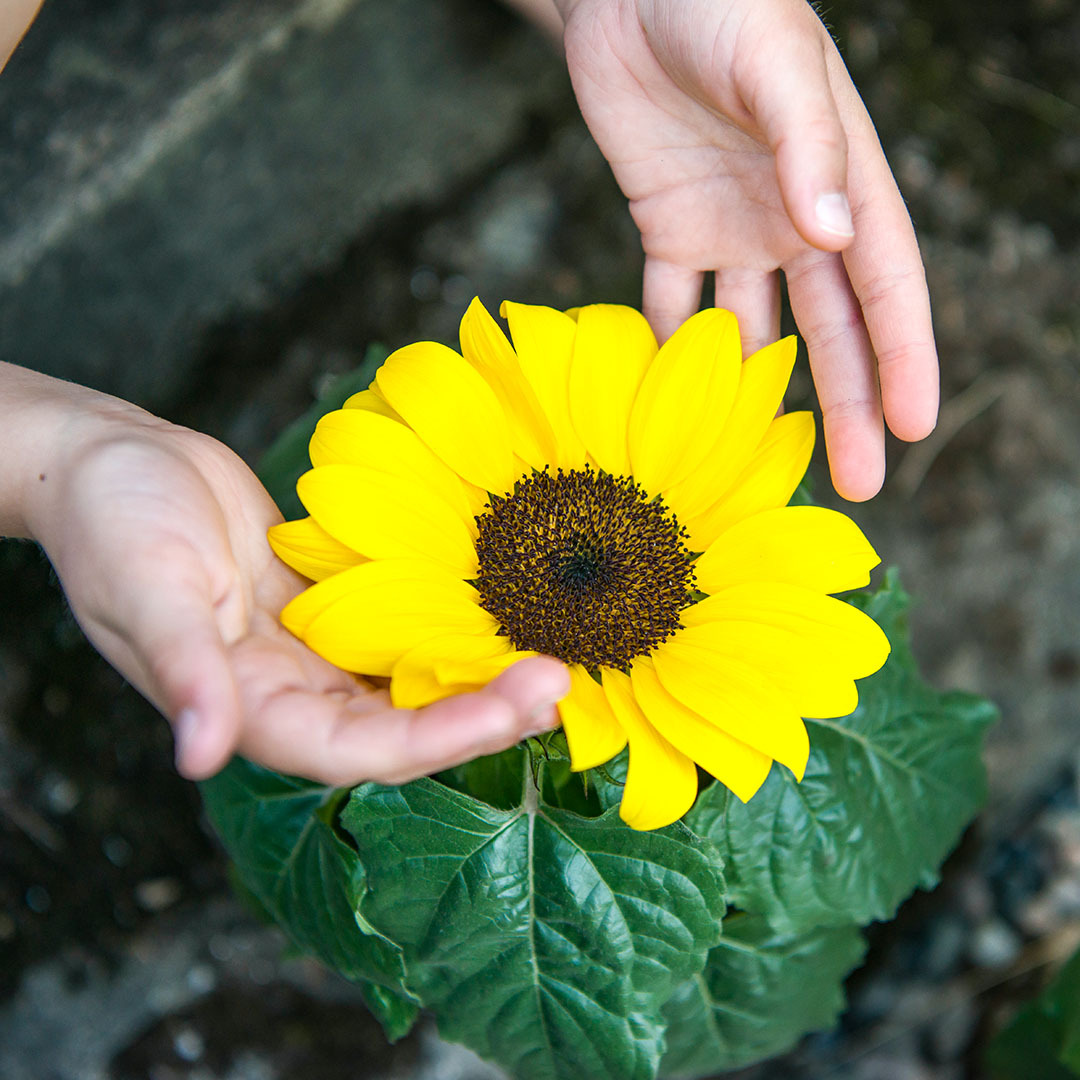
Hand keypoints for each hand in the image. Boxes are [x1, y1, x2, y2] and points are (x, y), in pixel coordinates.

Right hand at [13, 374, 566, 784]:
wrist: (118, 463)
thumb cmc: (115, 522)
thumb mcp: (143, 587)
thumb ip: (182, 669)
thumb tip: (200, 754)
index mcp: (247, 708)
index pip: (353, 751)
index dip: (433, 740)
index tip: (510, 710)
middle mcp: (291, 695)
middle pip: (400, 731)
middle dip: (480, 717)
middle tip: (560, 685)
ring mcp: (314, 655)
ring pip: (408, 688)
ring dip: (477, 683)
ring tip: (554, 663)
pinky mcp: (331, 610)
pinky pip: (399, 636)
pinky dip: (448, 637)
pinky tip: (503, 621)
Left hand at [553, 0, 938, 499]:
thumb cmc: (718, 3)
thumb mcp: (773, 65)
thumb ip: (806, 148)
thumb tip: (835, 234)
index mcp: (841, 183)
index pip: (885, 285)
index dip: (902, 358)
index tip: (914, 427)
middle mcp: (794, 221)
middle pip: (829, 331)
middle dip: (847, 406)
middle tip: (859, 484)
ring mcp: (731, 232)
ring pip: (756, 333)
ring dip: (763, 398)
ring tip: (766, 465)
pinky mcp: (668, 230)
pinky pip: (673, 306)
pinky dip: (676, 355)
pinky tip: (679, 409)